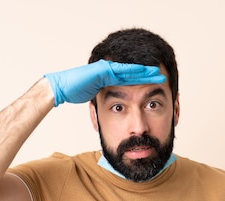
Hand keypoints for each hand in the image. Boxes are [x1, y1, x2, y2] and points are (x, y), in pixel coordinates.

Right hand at [43, 59, 165, 105]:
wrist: (62, 87)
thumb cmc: (75, 92)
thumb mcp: (95, 96)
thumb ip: (105, 97)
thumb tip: (112, 108)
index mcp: (109, 77)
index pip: (130, 79)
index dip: (143, 80)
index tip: (155, 83)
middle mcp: (110, 71)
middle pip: (133, 72)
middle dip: (148, 74)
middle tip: (162, 75)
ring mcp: (106, 68)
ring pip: (130, 69)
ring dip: (144, 71)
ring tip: (158, 73)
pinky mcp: (102, 69)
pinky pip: (120, 69)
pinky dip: (132, 70)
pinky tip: (143, 70)